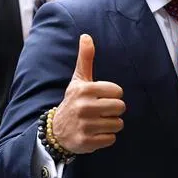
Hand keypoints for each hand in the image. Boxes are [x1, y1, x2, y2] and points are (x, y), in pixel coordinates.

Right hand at [51, 35, 124, 153]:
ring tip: (98, 122)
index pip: (118, 91)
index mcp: (85, 89)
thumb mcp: (78, 80)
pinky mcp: (87, 142)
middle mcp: (84, 107)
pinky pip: (111, 139)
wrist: (56, 131)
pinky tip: (95, 133)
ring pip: (118, 124)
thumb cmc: (73, 101)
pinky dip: (106, 138)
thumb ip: (85, 59)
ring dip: (110, 124)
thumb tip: (86, 36)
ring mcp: (85, 125)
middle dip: (113, 111)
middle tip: (101, 111)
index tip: (100, 98)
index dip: (112, 95)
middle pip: (120, 107)